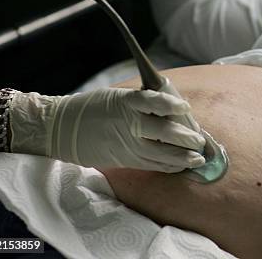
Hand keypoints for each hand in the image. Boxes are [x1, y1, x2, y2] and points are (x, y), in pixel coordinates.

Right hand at [9, 88, 205, 171]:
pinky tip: (181, 166)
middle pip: (163, 131)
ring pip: (160, 153)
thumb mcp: (116, 96)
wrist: (61, 129)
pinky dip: (168, 166)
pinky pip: (150, 165)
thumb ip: (142, 102)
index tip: (185, 107)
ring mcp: (126, 144)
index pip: (152, 101)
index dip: (171, 104)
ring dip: (182, 158)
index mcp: (125, 102)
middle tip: (200, 140)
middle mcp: (128, 124)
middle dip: (185, 138)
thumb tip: (173, 108)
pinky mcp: (124, 159)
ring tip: (198, 159)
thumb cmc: (93, 108)